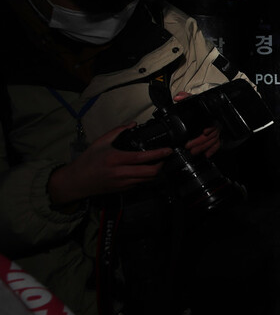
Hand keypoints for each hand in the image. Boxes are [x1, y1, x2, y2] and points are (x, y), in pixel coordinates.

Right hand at [48, 123, 173, 206]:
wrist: (76, 181)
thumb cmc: (88, 161)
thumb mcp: (101, 142)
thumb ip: (118, 131)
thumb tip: (132, 124)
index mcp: (116, 159)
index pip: (142, 158)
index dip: (158, 154)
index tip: (168, 150)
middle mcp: (121, 173)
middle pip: (150, 172)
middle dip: (162, 165)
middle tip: (165, 157)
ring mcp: (123, 183)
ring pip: (148, 180)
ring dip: (156, 172)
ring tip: (158, 162)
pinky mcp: (123, 190)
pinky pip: (140, 184)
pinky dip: (146, 177)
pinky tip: (146, 170)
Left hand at [174, 91, 221, 156]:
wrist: (214, 111)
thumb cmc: (203, 108)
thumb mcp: (195, 100)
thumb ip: (186, 97)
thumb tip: (178, 97)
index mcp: (210, 116)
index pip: (212, 122)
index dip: (210, 128)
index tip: (205, 131)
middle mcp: (215, 124)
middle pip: (210, 135)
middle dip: (200, 142)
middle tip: (190, 147)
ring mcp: (217, 132)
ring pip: (212, 141)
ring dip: (203, 147)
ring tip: (194, 152)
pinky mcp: (217, 137)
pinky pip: (217, 145)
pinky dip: (212, 150)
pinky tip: (207, 155)